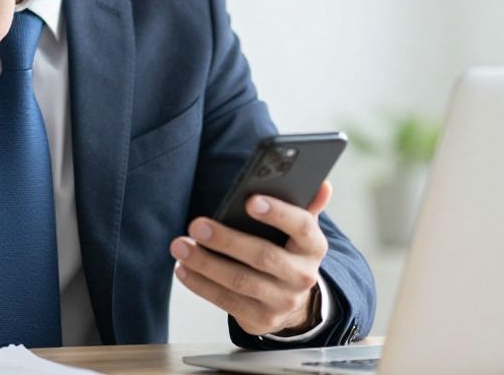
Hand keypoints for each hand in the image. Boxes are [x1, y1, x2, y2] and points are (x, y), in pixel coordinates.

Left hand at [170, 180, 332, 335]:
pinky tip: (184, 269)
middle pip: (263, 256)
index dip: (278, 213)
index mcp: (314, 246)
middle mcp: (303, 276)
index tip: (249, 201)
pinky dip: (201, 285)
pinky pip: (226, 301)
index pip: (301, 226)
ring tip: (181, 246)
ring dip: (205, 264)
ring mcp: (283, 301)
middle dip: (227, 240)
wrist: (293, 302)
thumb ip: (307, 205)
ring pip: (240, 281)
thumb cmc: (288, 252)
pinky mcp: (261, 319)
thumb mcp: (300, 231)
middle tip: (197, 225)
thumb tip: (323, 184)